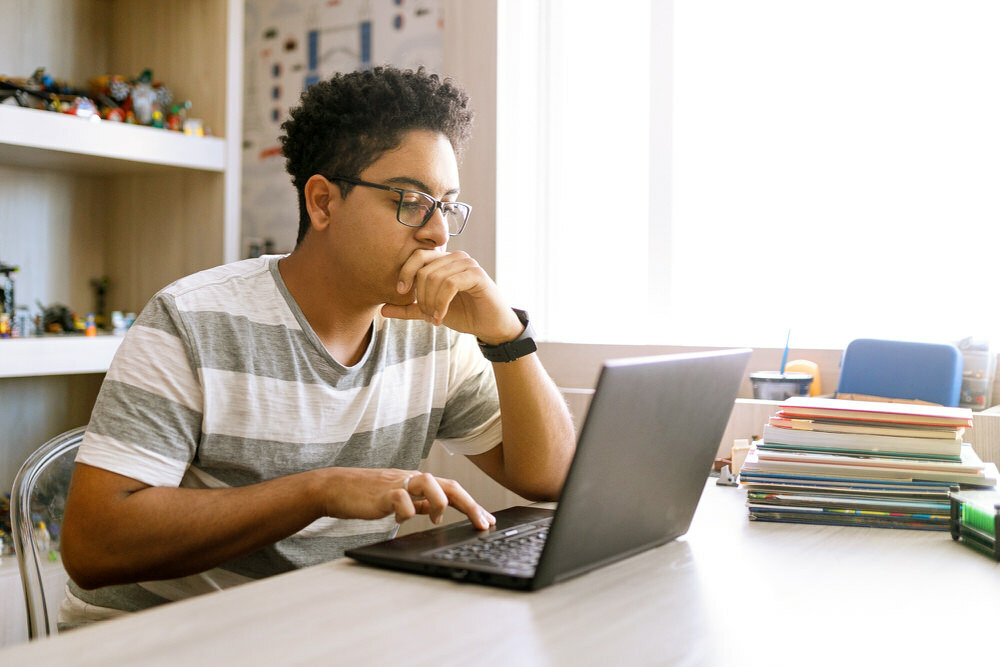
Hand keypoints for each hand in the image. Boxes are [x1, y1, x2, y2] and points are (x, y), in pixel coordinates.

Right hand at [320, 468, 495, 529]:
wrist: (337, 488)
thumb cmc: (367, 495)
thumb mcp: (399, 499)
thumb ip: (418, 503)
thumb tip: (437, 512)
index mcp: (418, 482)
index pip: (452, 489)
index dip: (472, 504)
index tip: (487, 521)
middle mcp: (412, 479)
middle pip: (448, 485)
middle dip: (470, 504)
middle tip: (483, 523)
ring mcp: (398, 484)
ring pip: (429, 482)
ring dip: (439, 503)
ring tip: (436, 519)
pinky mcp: (382, 493)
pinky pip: (401, 499)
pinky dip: (405, 512)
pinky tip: (399, 520)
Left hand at [381, 249, 522, 343]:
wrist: (491, 326)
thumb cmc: (464, 314)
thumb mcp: (431, 311)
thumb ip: (408, 309)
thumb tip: (382, 309)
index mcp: (444, 261)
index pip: (418, 256)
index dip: (406, 272)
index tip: (401, 293)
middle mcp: (456, 258)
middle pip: (424, 269)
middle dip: (420, 296)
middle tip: (425, 315)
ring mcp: (468, 264)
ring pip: (436, 277)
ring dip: (430, 302)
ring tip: (434, 318)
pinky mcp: (477, 275)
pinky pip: (450, 284)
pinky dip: (441, 303)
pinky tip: (441, 316)